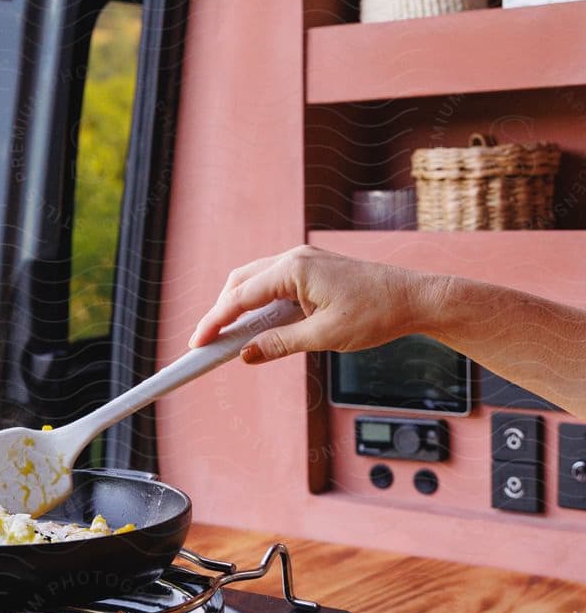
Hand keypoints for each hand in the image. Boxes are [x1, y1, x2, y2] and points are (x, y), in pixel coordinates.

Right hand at [188, 245, 439, 364]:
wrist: (415, 298)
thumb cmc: (377, 314)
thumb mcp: (325, 337)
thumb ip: (280, 344)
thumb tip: (247, 354)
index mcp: (294, 269)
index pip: (241, 297)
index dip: (215, 321)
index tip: (198, 342)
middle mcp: (295, 258)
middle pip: (241, 282)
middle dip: (222, 312)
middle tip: (209, 343)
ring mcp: (305, 261)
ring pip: (257, 280)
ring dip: (241, 306)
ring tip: (230, 337)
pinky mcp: (314, 269)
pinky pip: (275, 282)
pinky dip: (260, 302)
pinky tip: (260, 324)